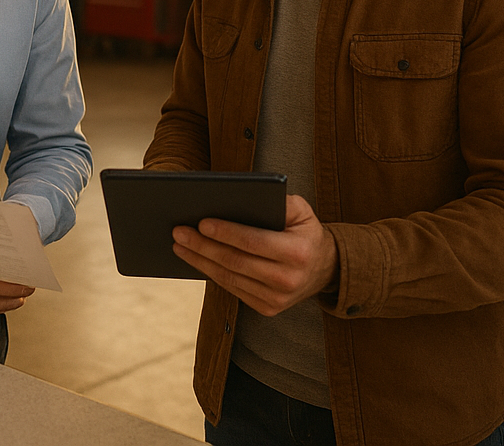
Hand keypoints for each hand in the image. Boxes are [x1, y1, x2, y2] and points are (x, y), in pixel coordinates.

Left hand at [171, 194, 337, 316]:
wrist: (324, 268)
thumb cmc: (305, 232)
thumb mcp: (301, 211)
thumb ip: (279, 201)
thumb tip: (244, 195)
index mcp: (297, 252)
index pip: (253, 242)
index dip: (226, 232)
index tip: (201, 222)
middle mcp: (288, 279)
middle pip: (235, 261)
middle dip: (203, 246)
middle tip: (179, 231)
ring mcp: (277, 299)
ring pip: (229, 277)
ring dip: (200, 261)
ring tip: (179, 244)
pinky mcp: (267, 308)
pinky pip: (233, 288)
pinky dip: (211, 273)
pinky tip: (195, 259)